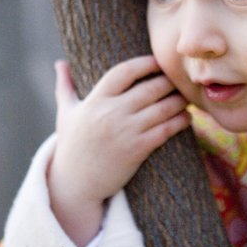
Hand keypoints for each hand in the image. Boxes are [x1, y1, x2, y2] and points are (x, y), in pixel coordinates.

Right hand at [48, 56, 189, 246]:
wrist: (75, 184)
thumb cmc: (72, 146)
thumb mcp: (65, 114)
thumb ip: (64, 86)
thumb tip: (60, 62)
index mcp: (95, 100)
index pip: (124, 72)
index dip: (145, 63)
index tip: (157, 61)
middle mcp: (111, 113)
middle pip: (150, 88)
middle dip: (168, 81)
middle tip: (178, 79)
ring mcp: (125, 131)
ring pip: (162, 108)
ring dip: (179, 100)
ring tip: (186, 97)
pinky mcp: (137, 150)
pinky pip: (165, 130)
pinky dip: (180, 122)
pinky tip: (186, 118)